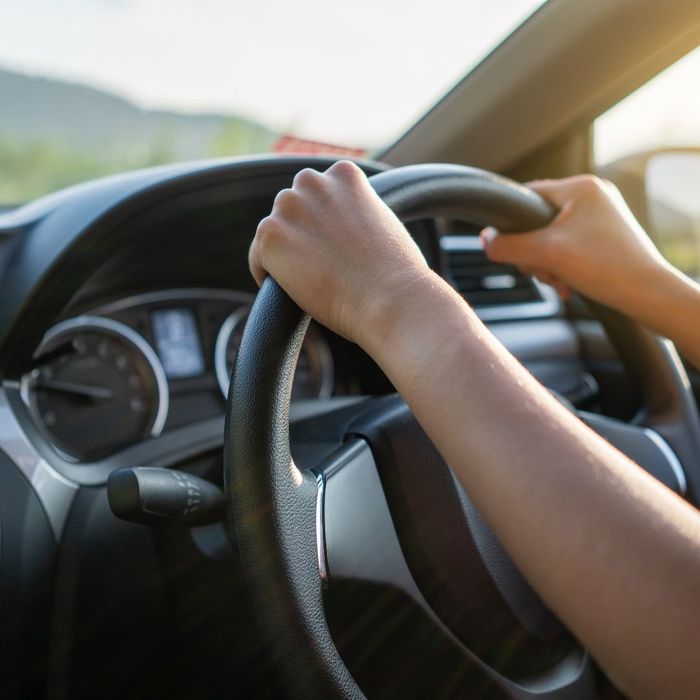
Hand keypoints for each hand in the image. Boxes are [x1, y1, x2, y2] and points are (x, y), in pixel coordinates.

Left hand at [249, 160, 435, 344]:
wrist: (390, 298)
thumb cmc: (396, 274)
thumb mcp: (383, 224)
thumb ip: (357, 214)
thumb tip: (341, 231)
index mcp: (344, 174)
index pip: (318, 193)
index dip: (324, 224)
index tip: (334, 248)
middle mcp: (313, 182)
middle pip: (292, 208)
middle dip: (301, 234)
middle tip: (322, 267)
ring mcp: (288, 207)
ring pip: (275, 232)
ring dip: (286, 254)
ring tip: (311, 281)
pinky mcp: (269, 235)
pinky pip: (258, 258)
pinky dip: (269, 276)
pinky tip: (294, 291)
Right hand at [481, 175, 670, 310]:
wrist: (649, 295)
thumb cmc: (606, 267)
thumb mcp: (546, 254)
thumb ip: (508, 245)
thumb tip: (484, 240)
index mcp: (580, 187)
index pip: (527, 196)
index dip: (511, 224)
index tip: (507, 247)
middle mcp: (593, 196)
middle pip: (537, 221)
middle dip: (533, 252)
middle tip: (543, 271)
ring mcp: (601, 217)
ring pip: (551, 238)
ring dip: (547, 264)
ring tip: (559, 281)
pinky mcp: (605, 237)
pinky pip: (569, 248)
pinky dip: (562, 267)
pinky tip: (567, 285)